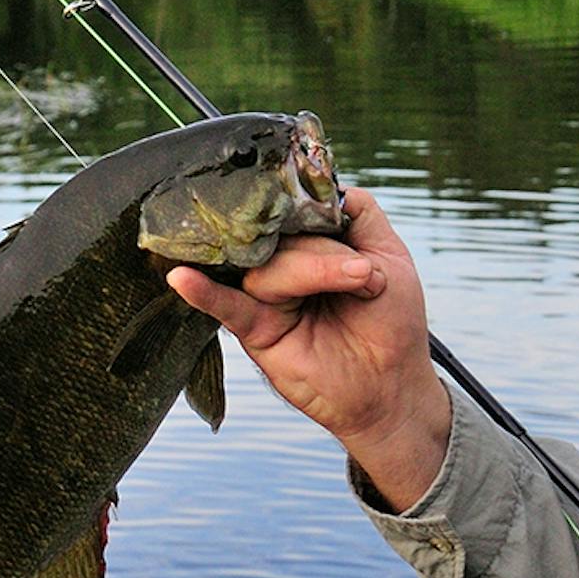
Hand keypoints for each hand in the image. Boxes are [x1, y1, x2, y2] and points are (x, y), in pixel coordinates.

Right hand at [167, 187, 451, 509]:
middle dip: (325, 252)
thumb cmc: (393, 323)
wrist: (394, 388)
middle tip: (364, 272)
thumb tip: (322, 189)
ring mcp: (268, 297)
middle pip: (281, 236)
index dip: (315, 209)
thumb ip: (359, 214)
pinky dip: (204, 292)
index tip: (341, 222)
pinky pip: (225, 306)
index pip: (296, 207)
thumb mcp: (390, 257)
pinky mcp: (256, 331)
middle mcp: (285, 265)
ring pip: (267, 267)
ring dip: (313, 271)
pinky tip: (184, 279)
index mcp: (312, 242)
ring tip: (356, 284)